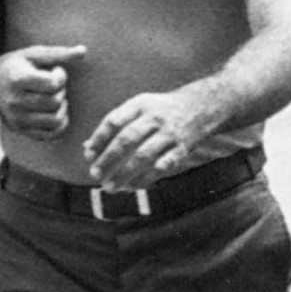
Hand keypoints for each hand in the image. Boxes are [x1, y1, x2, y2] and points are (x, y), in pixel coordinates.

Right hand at [0, 43, 86, 139]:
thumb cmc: (15, 66)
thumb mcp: (33, 54)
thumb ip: (59, 53)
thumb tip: (83, 51)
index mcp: (18, 79)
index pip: (52, 84)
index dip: (61, 76)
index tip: (55, 70)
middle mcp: (15, 102)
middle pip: (55, 102)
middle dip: (61, 92)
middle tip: (53, 85)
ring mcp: (16, 119)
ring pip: (55, 121)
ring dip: (62, 108)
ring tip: (54, 98)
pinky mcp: (20, 130)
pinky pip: (51, 135)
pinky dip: (59, 125)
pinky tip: (54, 111)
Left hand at [84, 87, 218, 190]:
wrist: (202, 105)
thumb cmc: (161, 110)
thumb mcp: (139, 108)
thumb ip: (115, 126)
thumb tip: (88, 149)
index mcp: (140, 105)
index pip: (114, 121)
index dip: (99, 139)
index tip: (88, 155)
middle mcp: (155, 117)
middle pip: (127, 139)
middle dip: (108, 159)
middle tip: (95, 175)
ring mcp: (170, 133)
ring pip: (144, 156)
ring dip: (125, 173)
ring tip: (110, 187)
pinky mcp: (183, 147)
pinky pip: (163, 166)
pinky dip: (148, 177)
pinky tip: (134, 186)